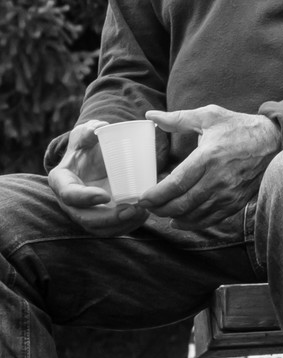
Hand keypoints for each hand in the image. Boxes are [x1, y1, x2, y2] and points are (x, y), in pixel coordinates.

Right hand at [46, 120, 150, 237]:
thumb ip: (89, 131)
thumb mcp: (86, 135)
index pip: (69, 194)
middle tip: (131, 209)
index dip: (84, 198)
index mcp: (62, 180)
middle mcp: (71, 201)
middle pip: (84, 218)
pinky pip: (111, 228)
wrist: (96, 155)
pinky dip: (127, 226)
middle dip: (107, 218)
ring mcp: (85, 211)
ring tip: (142, 212)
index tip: (105, 195)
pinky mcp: (100, 216)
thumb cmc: (89, 144)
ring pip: (99, 228)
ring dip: (121, 224)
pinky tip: (143, 216)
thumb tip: (100, 128)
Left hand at [140, 106, 280, 229]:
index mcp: (208, 157)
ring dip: (174, 217)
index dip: (155, 195)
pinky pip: (211, 219)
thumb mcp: (210, 116)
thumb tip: (151, 115)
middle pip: (182, 204)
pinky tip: (181, 220)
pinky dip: (193, 223)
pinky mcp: (237, 201)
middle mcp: (218, 178)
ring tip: (162, 212)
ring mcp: (229, 193)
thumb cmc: (240, 127)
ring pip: (194, 215)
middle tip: (148, 206)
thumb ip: (178, 118)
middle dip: (160, 209)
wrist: (275, 141)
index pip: (176, 184)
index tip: (142, 198)